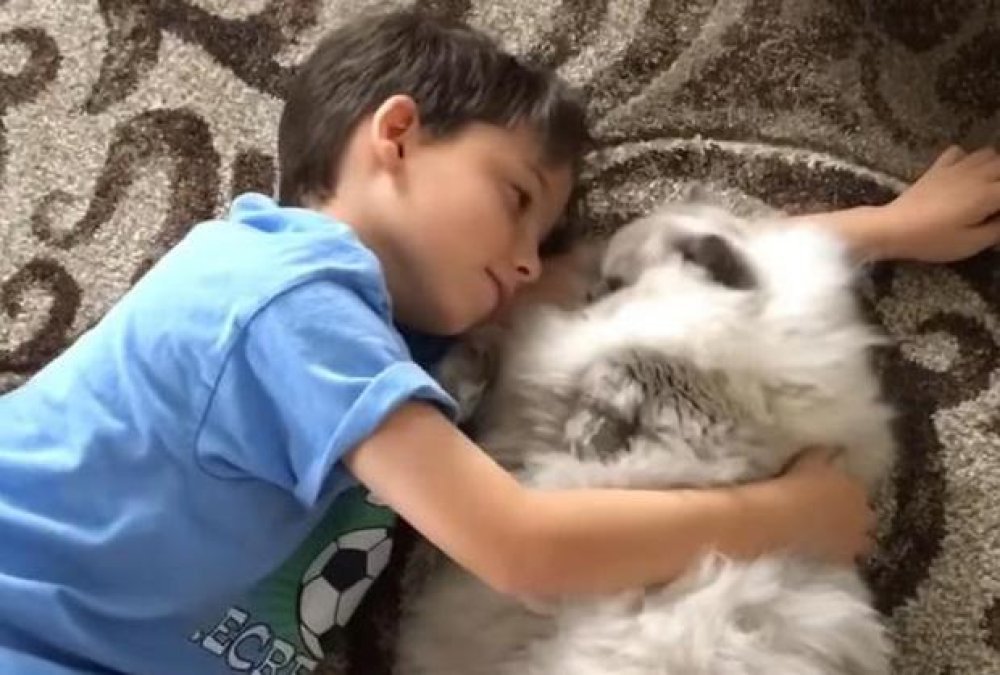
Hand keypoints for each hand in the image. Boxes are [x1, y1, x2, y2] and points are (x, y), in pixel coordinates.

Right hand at [776, 447, 874, 564]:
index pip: (860, 491)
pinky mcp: (844, 556)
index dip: (847, 494)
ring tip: (836, 537)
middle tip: (836, 517)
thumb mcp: (810, 459)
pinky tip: (829, 553)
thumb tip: (837, 448)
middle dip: (857, 517)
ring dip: (855, 538)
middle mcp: (864, 512)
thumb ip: (827, 453)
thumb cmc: (795, 483)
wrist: (782, 516)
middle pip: (868, 516)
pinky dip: (841, 556)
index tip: (834, 496)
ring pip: (865, 541)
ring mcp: (856, 537)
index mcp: (858, 487)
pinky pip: (848, 558)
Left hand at [878, 145, 999, 261]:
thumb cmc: (932, 240)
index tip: (998, 213)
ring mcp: (955, 168)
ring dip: (995, 167)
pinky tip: (964, 174)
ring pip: (988, 153)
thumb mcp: (970, 243)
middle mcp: (976, 175)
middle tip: (994, 202)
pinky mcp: (937, 168)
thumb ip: (998, 229)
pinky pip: (959, 151)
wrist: (893, 228)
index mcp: (989, 194)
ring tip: (990, 186)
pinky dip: (968, 159)